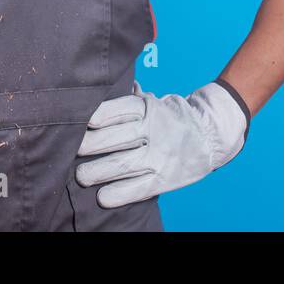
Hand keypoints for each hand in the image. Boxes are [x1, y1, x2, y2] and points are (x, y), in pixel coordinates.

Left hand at [75, 79, 250, 207]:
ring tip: (81, 176)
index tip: (81, 123)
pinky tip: (102, 196)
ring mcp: (159, 156)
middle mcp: (153, 130)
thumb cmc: (173, 118)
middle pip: (113, 138)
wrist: (212, 136)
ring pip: (121, 165)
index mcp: (148, 108)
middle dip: (88, 146)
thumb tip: (108, 87)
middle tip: (72, 151)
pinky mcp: (164, 179)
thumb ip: (131, 100)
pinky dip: (117, 194)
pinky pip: (137, 188)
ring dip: (96, 172)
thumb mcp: (155, 102)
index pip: (117, 110)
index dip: (97, 117)